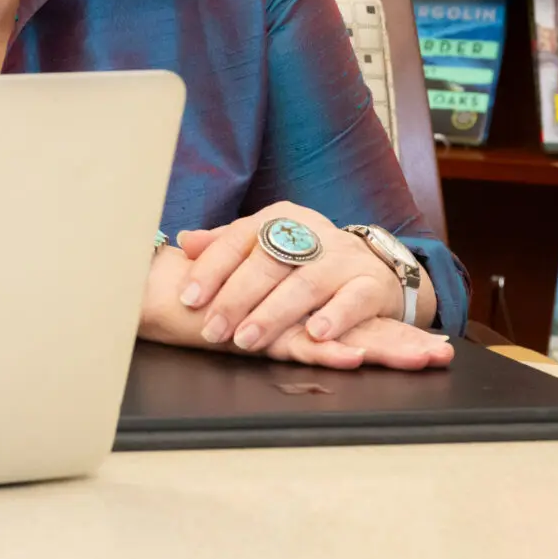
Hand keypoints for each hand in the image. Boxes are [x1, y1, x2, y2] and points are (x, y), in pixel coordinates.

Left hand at [140, 245, 449, 367]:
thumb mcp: (265, 246)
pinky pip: (354, 299)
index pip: (238, 239)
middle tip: (214, 330)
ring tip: (248, 339)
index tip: (189, 298)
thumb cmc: (305, 260)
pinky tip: (316, 334)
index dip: (212, 269)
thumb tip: (184, 242)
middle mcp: (311, 233)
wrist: (372, 266)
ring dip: (275, 314)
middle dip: (237, 299)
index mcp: (278, 219)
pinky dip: (336, 317)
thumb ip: (224, 245)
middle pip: (268, 263)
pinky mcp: (372, 283)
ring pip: (305, 284)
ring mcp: (343, 258)